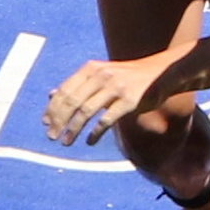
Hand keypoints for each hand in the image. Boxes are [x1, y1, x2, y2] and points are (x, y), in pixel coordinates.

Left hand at [44, 54, 167, 145]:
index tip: (45, 123)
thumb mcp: (102, 75)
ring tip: (66, 141)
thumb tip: (51, 96)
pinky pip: (106, 120)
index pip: (65, 90)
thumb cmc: (130, 77)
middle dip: (59, 121)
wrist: (164, 73)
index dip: (52, 108)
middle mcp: (102, 76)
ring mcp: (116, 88)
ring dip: (73, 129)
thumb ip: (79, 85)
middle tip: (52, 136)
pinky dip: (95, 132)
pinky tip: (89, 140)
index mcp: (92, 69)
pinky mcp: (130, 101)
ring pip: (86, 112)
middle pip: (72, 101)